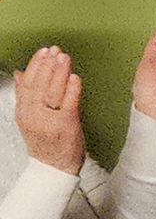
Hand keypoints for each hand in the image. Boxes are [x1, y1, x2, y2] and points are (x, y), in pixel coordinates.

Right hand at [12, 47, 85, 173]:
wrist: (55, 168)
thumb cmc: (47, 142)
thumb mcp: (29, 117)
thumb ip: (25, 95)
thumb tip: (19, 73)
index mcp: (24, 112)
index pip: (26, 83)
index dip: (35, 65)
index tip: (42, 51)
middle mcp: (33, 115)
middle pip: (38, 85)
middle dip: (47, 65)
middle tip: (55, 50)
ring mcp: (49, 121)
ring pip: (52, 92)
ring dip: (58, 72)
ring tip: (64, 57)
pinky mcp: (65, 126)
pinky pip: (68, 104)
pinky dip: (71, 89)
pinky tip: (75, 77)